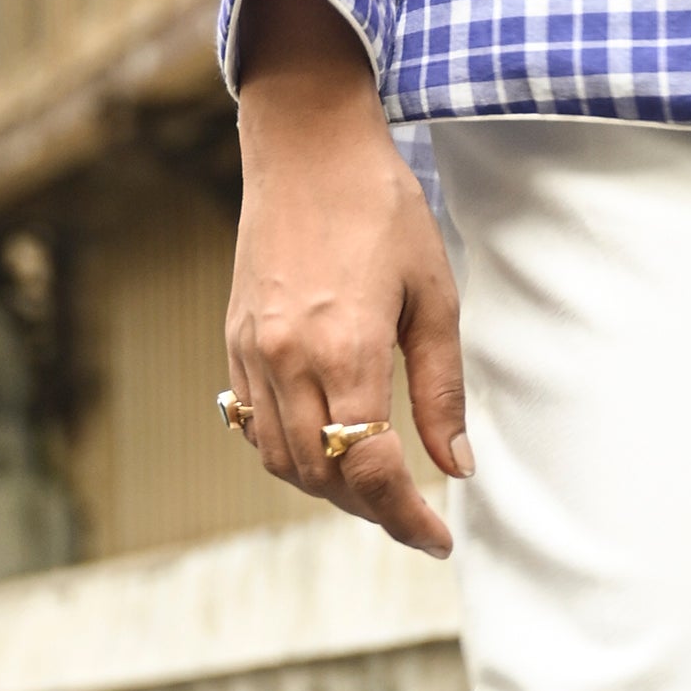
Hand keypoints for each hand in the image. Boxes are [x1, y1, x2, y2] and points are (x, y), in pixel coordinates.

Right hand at [224, 0, 472, 559]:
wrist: (308, 149)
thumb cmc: (384, 211)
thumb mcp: (435, 296)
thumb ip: (442, 389)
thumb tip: (457, 467)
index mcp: (346, 348)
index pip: (370, 469)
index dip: (407, 518)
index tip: (438, 540)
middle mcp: (287, 359)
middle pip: (321, 477)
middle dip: (370, 510)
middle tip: (414, 516)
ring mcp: (252, 352)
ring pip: (280, 460)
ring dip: (327, 488)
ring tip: (375, 487)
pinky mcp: (233, 341)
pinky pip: (253, 425)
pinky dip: (289, 452)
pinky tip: (325, 445)